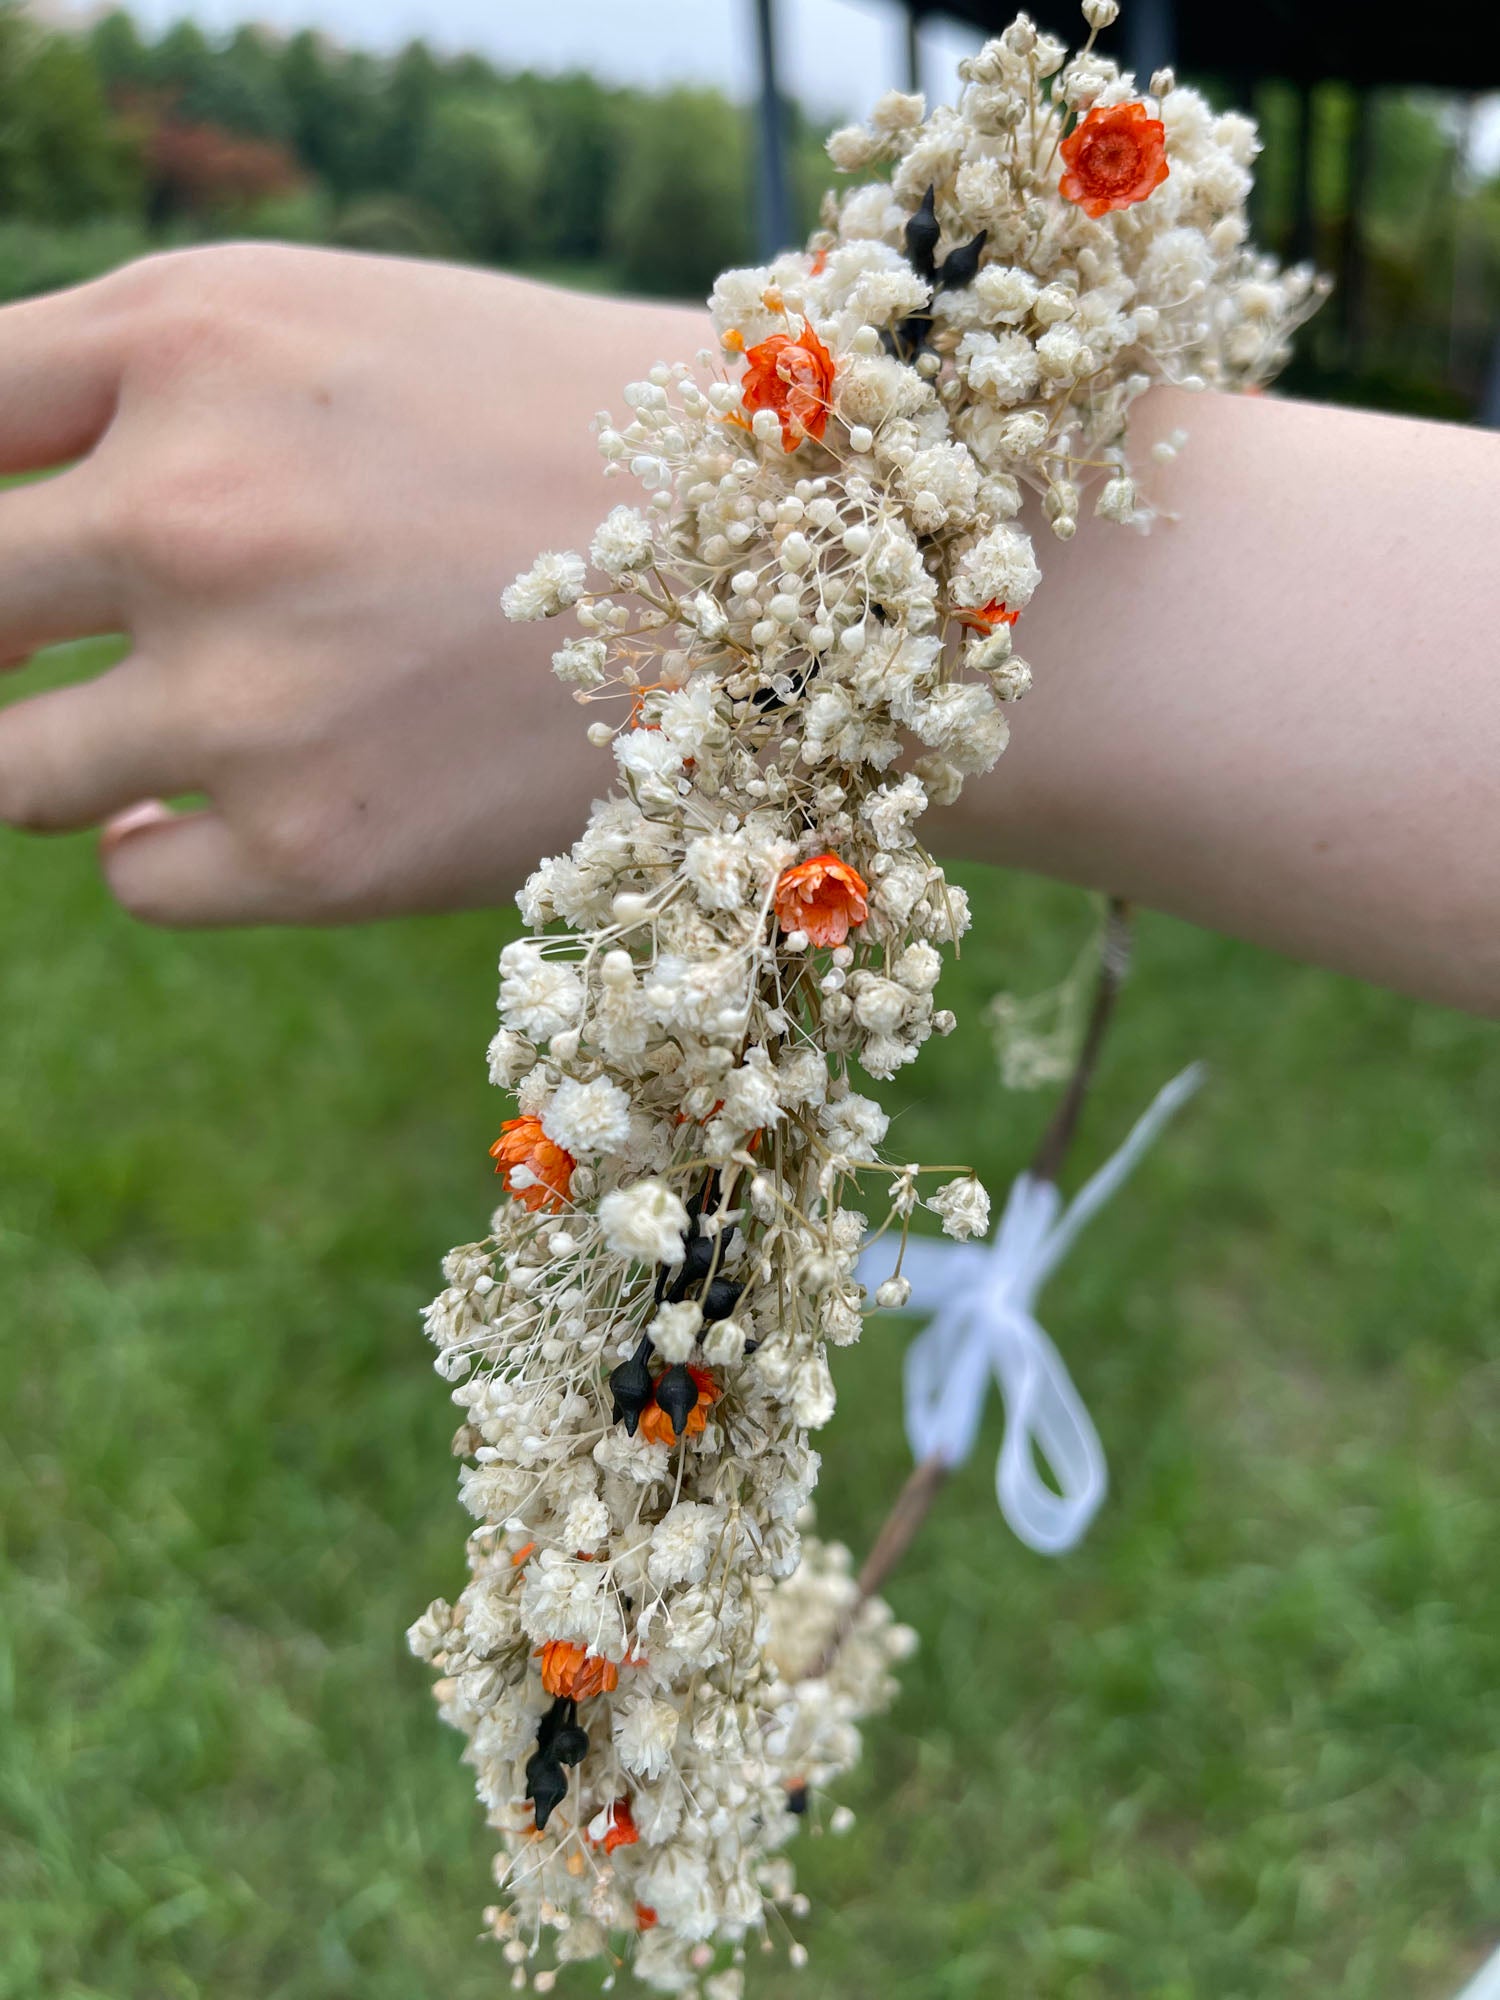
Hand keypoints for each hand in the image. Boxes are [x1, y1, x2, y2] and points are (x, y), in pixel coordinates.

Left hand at [0, 244, 700, 923]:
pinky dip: (166, 843)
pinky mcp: (323, 854)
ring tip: (178, 718)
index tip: (9, 546)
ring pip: (8, 769)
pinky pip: (136, 875)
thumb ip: (136, 391)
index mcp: (199, 342)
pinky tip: (263, 793)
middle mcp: (202, 515)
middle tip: (51, 644)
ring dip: (63, 751)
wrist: (792, 584)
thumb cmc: (554, 438)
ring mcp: (255, 699)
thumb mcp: (336, 334)